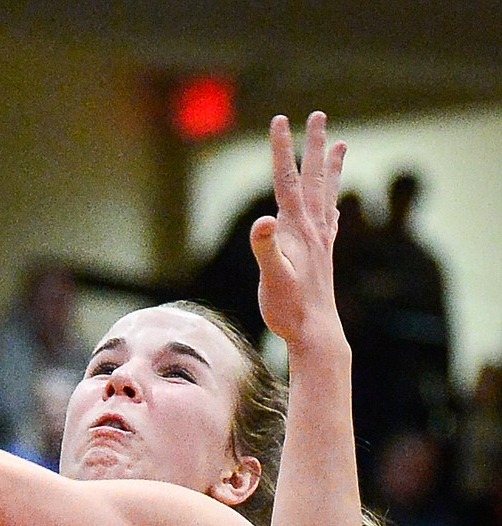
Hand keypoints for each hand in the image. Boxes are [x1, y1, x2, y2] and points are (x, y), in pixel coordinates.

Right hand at [250, 112, 344, 350]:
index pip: (286, 180)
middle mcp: (312, 228)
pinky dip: (332, 203)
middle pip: (312, 178)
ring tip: (340, 143)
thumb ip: (265, 248)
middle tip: (318, 115)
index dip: (281, 149)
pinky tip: (333, 204)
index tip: (279, 120)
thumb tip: (262, 220)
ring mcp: (321, 241)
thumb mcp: (271, 279)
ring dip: (330, 168)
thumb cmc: (289, 309)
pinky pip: (330, 220)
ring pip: (326, 194)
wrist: (316, 333)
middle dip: (313, 146)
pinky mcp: (323, 256)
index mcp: (295, 228)